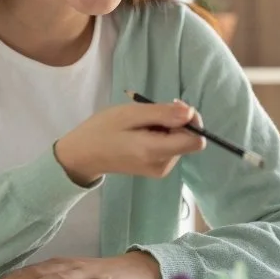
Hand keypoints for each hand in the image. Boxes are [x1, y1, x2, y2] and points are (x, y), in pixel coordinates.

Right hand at [54, 99, 205, 184]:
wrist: (83, 155)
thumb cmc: (103, 130)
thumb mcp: (130, 114)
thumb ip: (162, 114)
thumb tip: (191, 112)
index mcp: (156, 152)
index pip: (196, 141)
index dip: (191, 121)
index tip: (173, 108)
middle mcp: (163, 165)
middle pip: (189, 140)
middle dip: (177, 122)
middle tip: (150, 112)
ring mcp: (161, 170)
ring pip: (180, 142)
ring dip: (168, 128)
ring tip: (142, 123)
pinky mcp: (157, 169)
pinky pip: (171, 147)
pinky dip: (162, 136)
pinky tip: (143, 132)